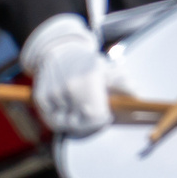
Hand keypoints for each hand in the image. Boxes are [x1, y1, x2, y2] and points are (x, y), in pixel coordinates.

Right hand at [21, 15, 115, 137]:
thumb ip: (122, 83)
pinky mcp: (40, 98)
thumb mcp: (107, 69)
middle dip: (90, 126)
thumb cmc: (86, 63)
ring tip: (82, 116)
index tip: (106, 117)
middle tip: (96, 121)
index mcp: (89, 80)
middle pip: (79, 125)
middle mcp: (69, 88)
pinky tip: (69, 114)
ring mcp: (53, 94)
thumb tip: (136, 95)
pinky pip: (50, 120)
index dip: (102, 122)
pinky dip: (60, 121)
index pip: (95, 116)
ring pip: (64, 125)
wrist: (59, 51)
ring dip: (74, 125)